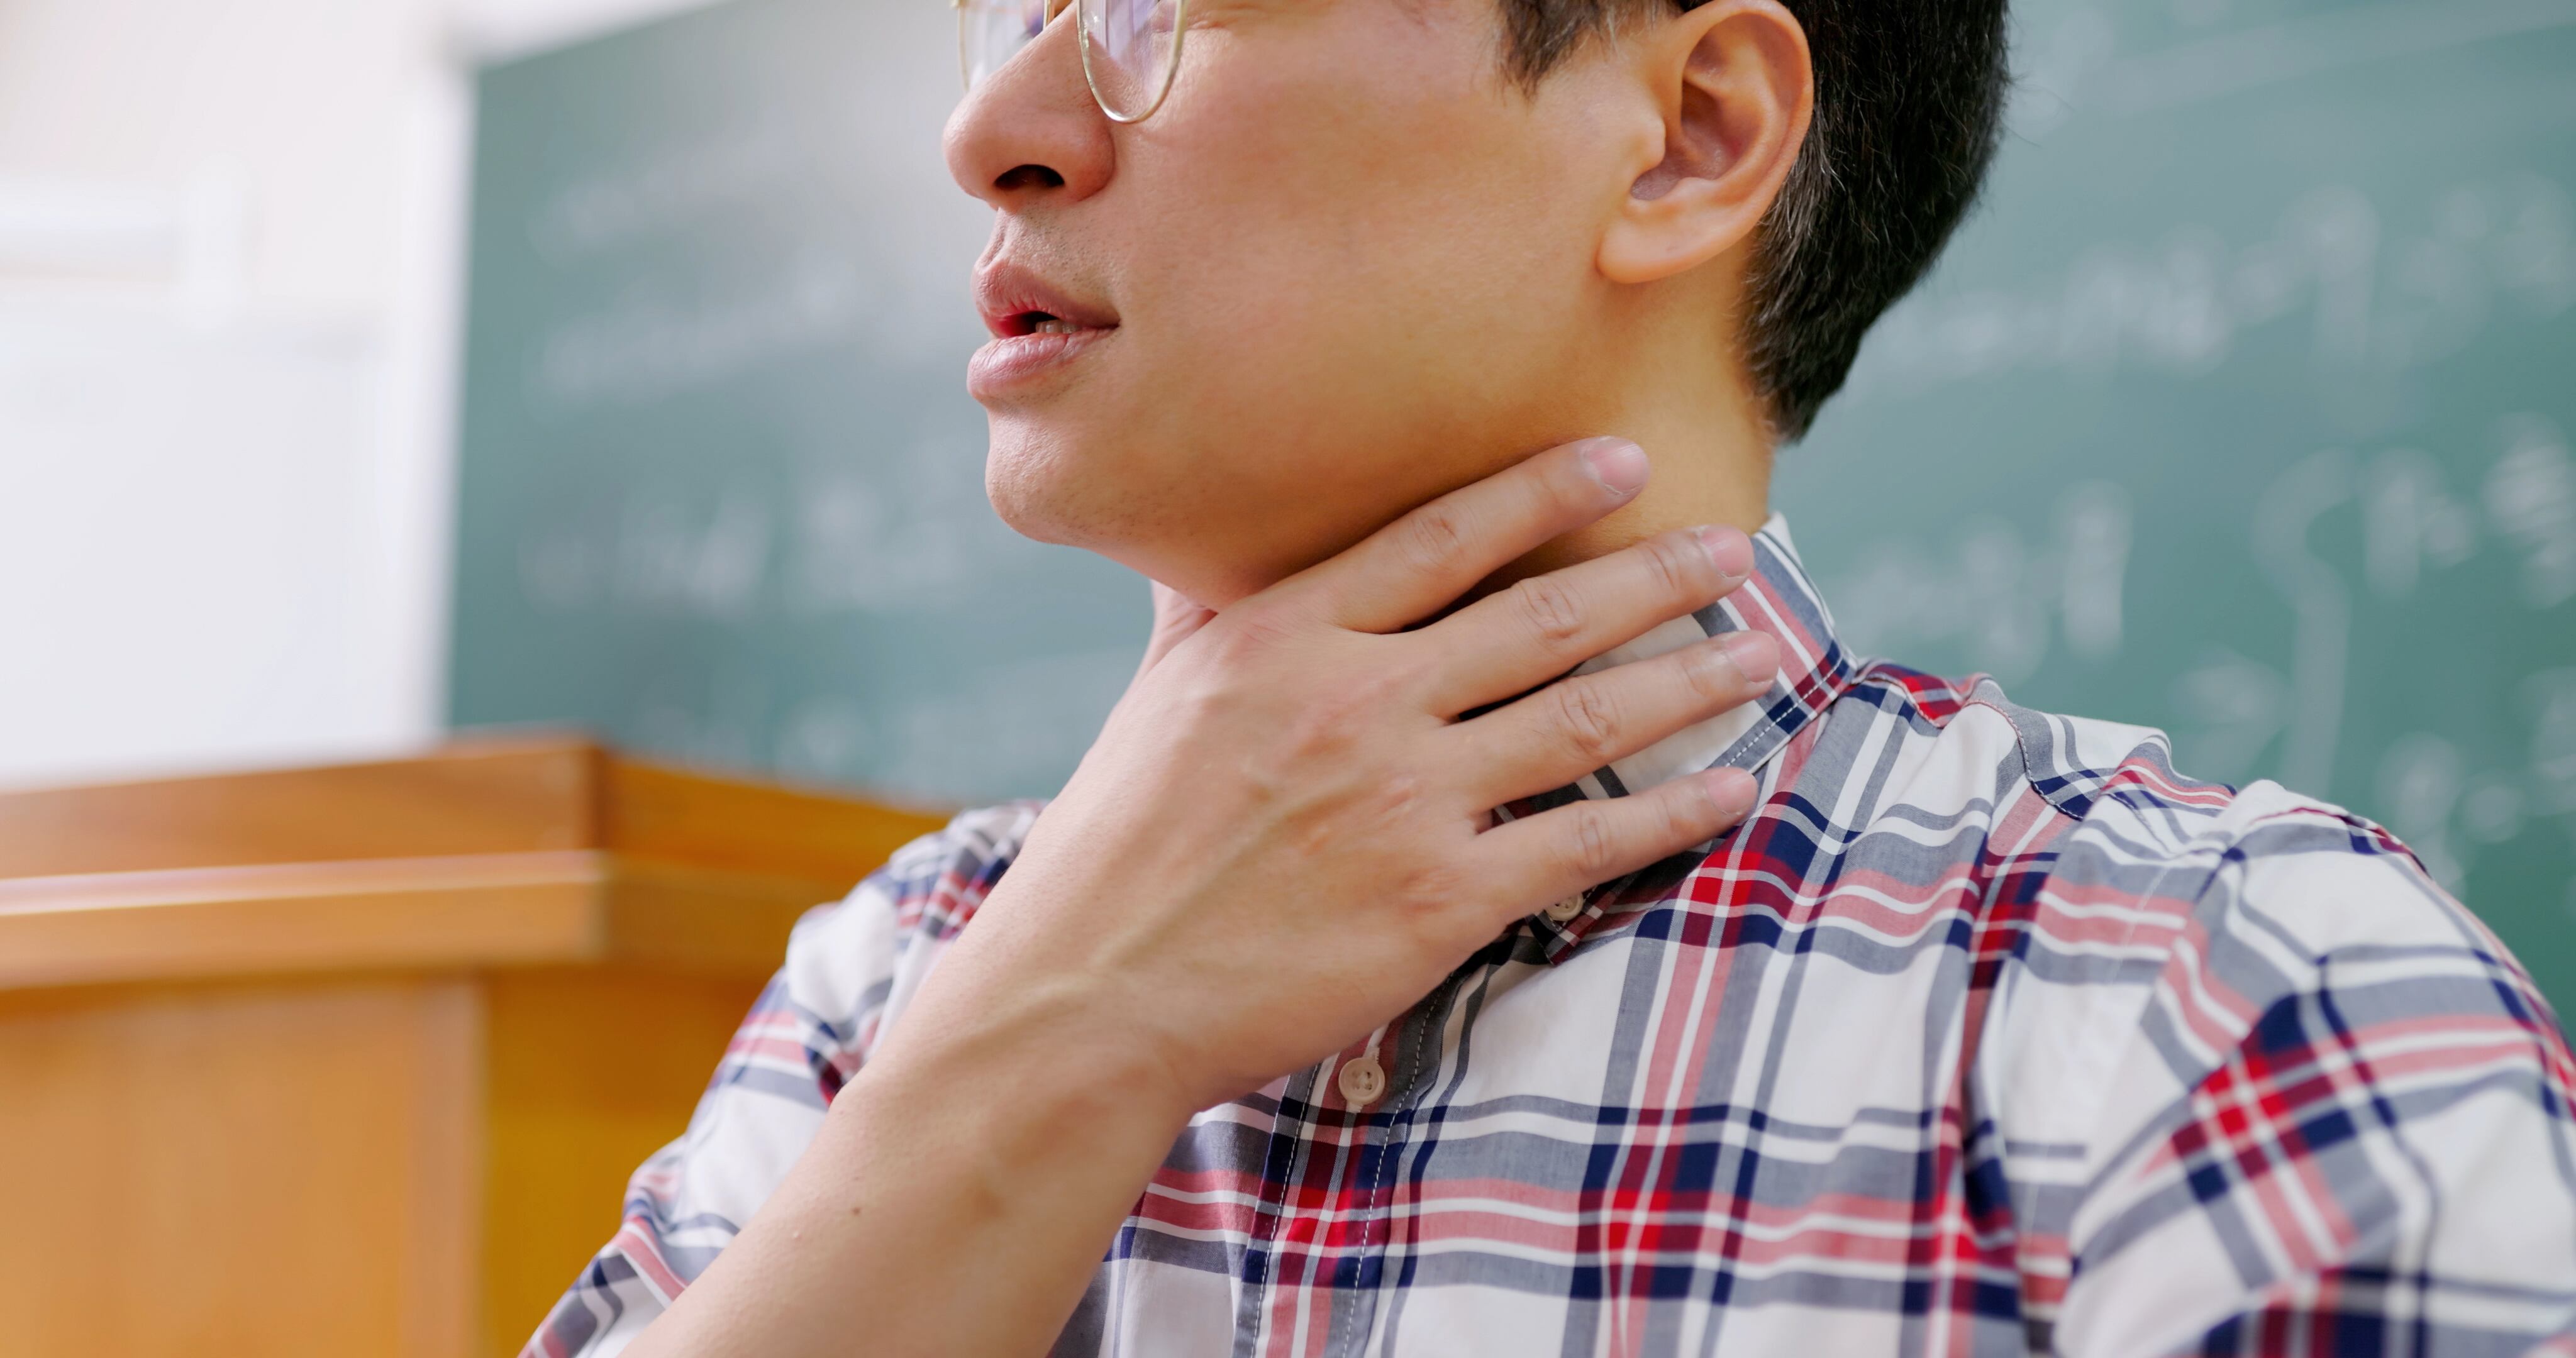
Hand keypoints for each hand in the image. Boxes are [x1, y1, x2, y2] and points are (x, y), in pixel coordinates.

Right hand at [883, 437, 1777, 1118]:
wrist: (1087, 997)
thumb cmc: (1118, 847)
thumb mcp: (1159, 699)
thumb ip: (1212, 611)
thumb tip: (1219, 531)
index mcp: (1279, 637)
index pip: (1440, 537)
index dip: (1545, 489)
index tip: (1626, 459)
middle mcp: (1351, 701)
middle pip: (1541, 615)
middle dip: (1656, 576)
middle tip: (1739, 550)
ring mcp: (1398, 802)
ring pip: (1582, 718)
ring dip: (1689, 680)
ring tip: (1763, 652)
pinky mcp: (1432, 902)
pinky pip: (1583, 842)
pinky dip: (1668, 812)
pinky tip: (1729, 787)